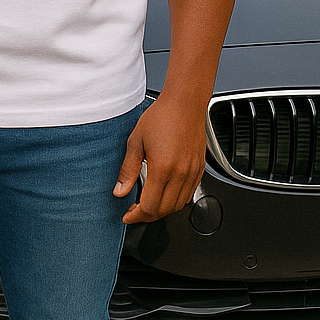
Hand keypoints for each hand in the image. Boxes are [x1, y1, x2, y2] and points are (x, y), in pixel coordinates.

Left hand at [113, 90, 206, 223]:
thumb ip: (127, 170)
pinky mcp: (199, 169)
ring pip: (178, 206)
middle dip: (147, 216)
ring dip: (162, 209)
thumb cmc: (161, 117)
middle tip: (134, 211)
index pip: (150, 207)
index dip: (136, 216)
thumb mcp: (136, 141)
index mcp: (163, 169)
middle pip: (164, 210)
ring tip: (148, 203)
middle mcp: (180, 174)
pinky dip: (176, 200)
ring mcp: (192, 173)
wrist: (185, 103)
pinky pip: (189, 195)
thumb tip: (120, 191)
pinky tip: (165, 193)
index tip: (127, 215)